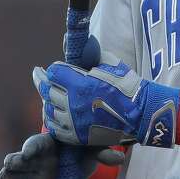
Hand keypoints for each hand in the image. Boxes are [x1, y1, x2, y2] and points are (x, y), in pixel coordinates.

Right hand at [0, 133, 125, 177]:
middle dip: (15, 159)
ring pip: (15, 170)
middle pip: (21, 157)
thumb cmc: (82, 148)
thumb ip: (102, 151)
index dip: (31, 147)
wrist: (76, 159)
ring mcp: (31, 170)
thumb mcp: (92, 147)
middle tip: (9, 163)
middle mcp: (37, 156)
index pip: (38, 143)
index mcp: (50, 143)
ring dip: (10, 172)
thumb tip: (119, 158)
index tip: (28, 153)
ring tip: (4, 174)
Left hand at [33, 54, 179, 148]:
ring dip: (47, 101)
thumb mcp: (110, 62)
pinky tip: (52, 114)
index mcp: (80, 84)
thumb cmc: (127, 86)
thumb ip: (92, 53)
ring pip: (49, 110)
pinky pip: (55, 129)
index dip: (54, 68)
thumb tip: (82, 42)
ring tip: (47, 95)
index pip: (54, 72)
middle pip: (47, 91)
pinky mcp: (78, 137)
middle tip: (38, 75)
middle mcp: (73, 104)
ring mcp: (74, 122)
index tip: (56, 67)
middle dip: (43, 81)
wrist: (141, 113)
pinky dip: (52, 120)